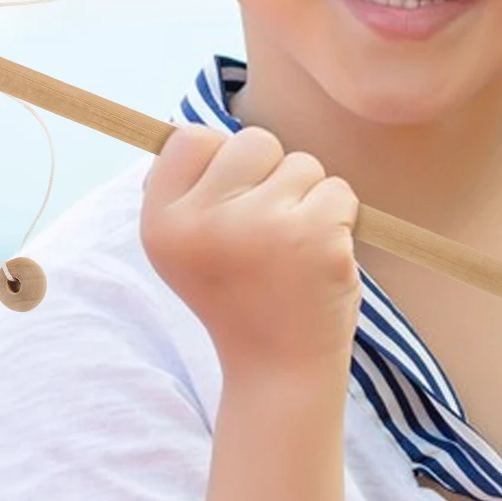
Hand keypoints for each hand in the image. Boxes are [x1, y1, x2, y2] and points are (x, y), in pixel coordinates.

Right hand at [141, 124, 361, 377]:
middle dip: (271, 174)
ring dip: (307, 198)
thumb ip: (184, 190)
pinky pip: (338, 190)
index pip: (191, 137)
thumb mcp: (185, 247)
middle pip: (254, 140)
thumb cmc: (239, 293)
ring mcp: (263, 228)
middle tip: (266, 232)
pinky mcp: (316, 237)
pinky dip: (339, 218)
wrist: (279, 370)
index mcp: (162, 222)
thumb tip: (187, 130)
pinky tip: (318, 260)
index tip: (230, 202)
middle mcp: (205, 222)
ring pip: (302, 163)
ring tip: (292, 250)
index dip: (220, 162)